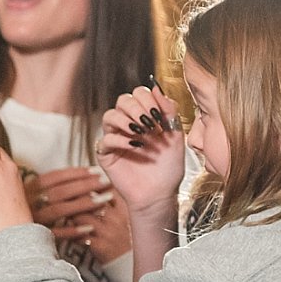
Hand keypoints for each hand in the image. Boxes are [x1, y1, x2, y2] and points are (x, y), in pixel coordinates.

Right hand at [94, 84, 185, 217]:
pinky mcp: (106, 154)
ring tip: (140, 133)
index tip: (159, 115)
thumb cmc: (169, 167)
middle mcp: (129, 124)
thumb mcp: (176, 136)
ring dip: (125, 120)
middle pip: (122, 100)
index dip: (148, 99)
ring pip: (109, 116)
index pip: (139, 94)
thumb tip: (158, 87)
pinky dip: (120, 140)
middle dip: (136, 108)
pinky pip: (105, 139)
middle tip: (148, 122)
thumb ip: (169, 111)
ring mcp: (116, 138)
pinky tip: (135, 146)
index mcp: (145, 117)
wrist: (160, 194)